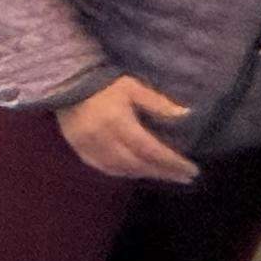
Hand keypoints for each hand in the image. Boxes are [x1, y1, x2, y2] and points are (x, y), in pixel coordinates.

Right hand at [58, 75, 199, 184]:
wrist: (68, 83)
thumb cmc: (105, 83)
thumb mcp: (133, 87)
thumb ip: (158, 103)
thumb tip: (187, 115)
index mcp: (119, 122)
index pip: (150, 149)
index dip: (172, 162)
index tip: (192, 170)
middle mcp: (104, 140)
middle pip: (139, 164)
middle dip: (163, 172)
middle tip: (184, 177)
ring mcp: (90, 148)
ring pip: (122, 169)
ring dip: (145, 174)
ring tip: (164, 174)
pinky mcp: (80, 151)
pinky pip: (105, 169)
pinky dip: (124, 172)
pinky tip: (137, 171)